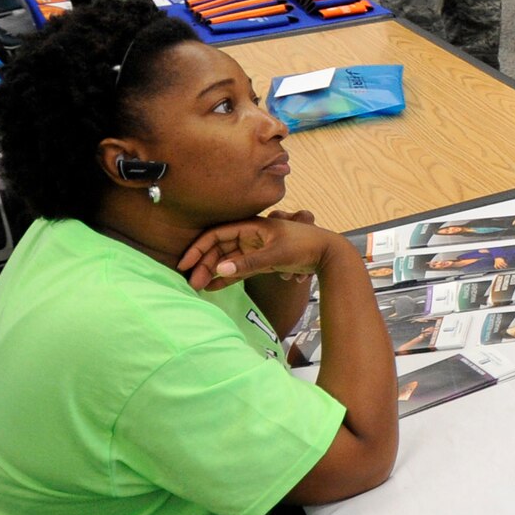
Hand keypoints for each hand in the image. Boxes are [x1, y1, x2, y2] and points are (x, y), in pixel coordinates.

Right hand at [177, 216, 335, 290]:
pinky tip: (213, 288)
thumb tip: (219, 270)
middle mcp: (250, 236)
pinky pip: (239, 269)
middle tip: (191, 283)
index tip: (185, 264)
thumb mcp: (275, 254)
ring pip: (227, 260)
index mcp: (251, 227)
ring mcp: (255, 249)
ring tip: (198, 287)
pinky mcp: (262, 261)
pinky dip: (227, 278)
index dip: (199, 248)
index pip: (216, 234)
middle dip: (204, 264)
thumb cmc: (304, 246)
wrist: (328, 253)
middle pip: (219, 249)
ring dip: (213, 272)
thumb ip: (247, 263)